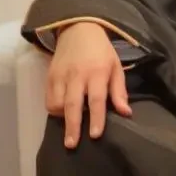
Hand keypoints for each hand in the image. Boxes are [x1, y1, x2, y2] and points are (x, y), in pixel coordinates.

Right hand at [46, 21, 131, 147]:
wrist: (78, 30)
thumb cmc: (102, 52)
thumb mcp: (116, 67)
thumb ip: (119, 91)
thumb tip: (126, 113)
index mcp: (97, 72)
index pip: (96, 99)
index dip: (96, 118)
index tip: (95, 135)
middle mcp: (77, 75)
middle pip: (73, 104)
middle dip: (72, 126)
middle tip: (72, 144)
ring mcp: (61, 76)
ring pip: (58, 103)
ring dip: (63, 118)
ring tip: (71, 127)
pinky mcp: (49, 76)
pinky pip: (48, 99)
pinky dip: (54, 109)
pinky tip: (62, 113)